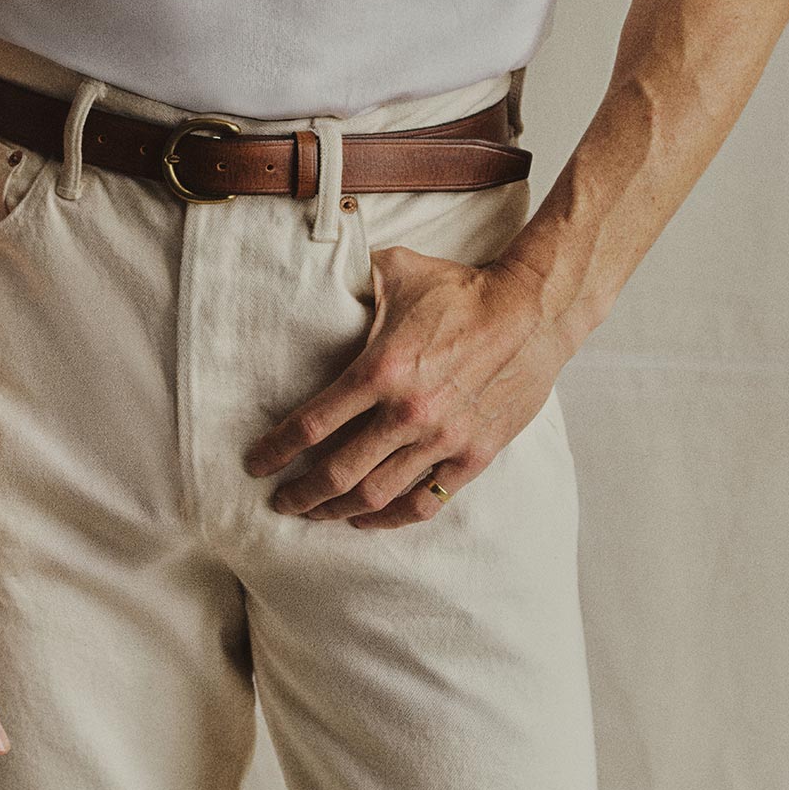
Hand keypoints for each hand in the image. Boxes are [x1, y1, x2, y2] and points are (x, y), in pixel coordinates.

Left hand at [242, 247, 569, 527]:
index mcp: (380, 370)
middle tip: (280, 501)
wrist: (531, 311)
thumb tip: (323, 271)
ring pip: (376, 494)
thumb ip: (355, 279)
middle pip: (337, 473)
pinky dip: (391, 517)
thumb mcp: (398, 271)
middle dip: (301, 494)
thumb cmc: (462, 290)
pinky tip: (368, 519)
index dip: (276, 450)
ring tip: (316, 514)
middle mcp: (407, 413)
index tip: (257, 463)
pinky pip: (424, 501)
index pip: (312, 424)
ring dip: (338, 511)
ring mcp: (442, 440)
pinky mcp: (473, 456)